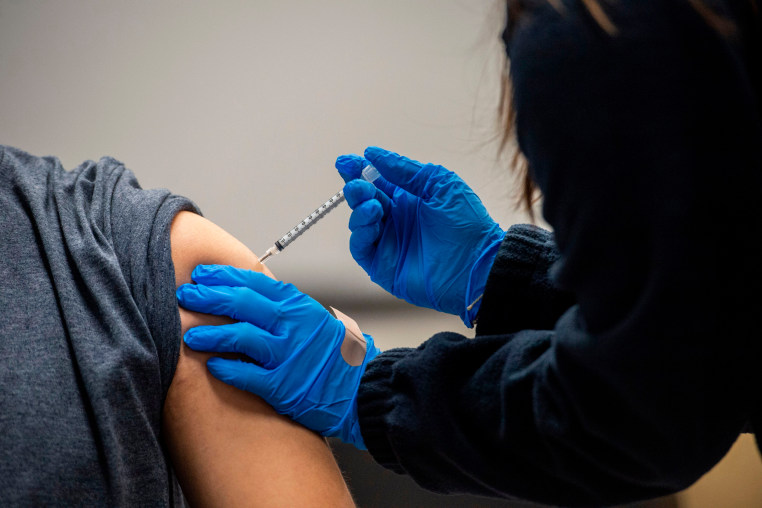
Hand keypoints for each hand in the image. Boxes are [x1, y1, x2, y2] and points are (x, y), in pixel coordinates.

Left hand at [175, 264, 380, 449]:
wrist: (359, 388)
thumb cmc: (333, 354)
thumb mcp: (313, 319)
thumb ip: (283, 307)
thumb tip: (245, 293)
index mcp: (298, 305)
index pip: (254, 282)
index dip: (223, 276)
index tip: (201, 275)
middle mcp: (293, 326)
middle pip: (242, 304)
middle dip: (208, 297)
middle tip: (185, 296)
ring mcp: (288, 355)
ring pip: (240, 337)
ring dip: (210, 334)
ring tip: (189, 336)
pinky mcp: (284, 386)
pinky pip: (247, 375)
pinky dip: (227, 369)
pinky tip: (212, 366)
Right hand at [336, 146, 504, 324]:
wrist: (478, 264)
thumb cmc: (467, 223)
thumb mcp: (438, 183)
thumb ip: (404, 169)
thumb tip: (372, 154)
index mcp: (409, 199)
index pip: (376, 182)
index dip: (359, 171)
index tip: (345, 161)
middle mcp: (396, 220)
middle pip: (363, 200)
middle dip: (355, 188)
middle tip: (357, 183)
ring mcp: (389, 243)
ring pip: (359, 223)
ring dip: (359, 209)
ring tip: (373, 204)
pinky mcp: (384, 266)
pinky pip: (361, 248)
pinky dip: (360, 233)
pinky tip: (372, 220)